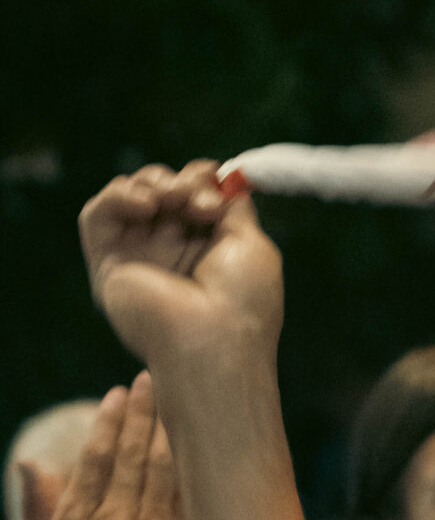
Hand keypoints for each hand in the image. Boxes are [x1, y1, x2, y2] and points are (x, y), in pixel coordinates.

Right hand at [32, 377, 186, 519]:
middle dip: (144, 411)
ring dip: (169, 429)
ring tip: (176, 398)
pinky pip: (188, 497)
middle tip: (152, 381)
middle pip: (134, 453)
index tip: (118, 395)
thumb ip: (36, 512)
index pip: (97, 457)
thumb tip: (31, 461)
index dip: (109, 421)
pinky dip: (192, 465)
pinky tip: (199, 441)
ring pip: (165, 468)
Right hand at [79, 163, 283, 369]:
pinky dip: (117, 196)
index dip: (201, 178)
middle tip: (200, 200)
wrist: (213, 341)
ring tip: (174, 198)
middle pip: (162, 189)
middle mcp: (171, 253)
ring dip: (152, 182)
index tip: (216, 182)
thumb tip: (224, 181)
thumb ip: (233, 208)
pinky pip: (97, 216)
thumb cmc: (242, 301)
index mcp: (208, 249)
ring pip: (129, 196)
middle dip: (181, 180)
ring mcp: (138, 259)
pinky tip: (146, 205)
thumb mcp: (251, 243)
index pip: (193, 195)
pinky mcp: (108, 266)